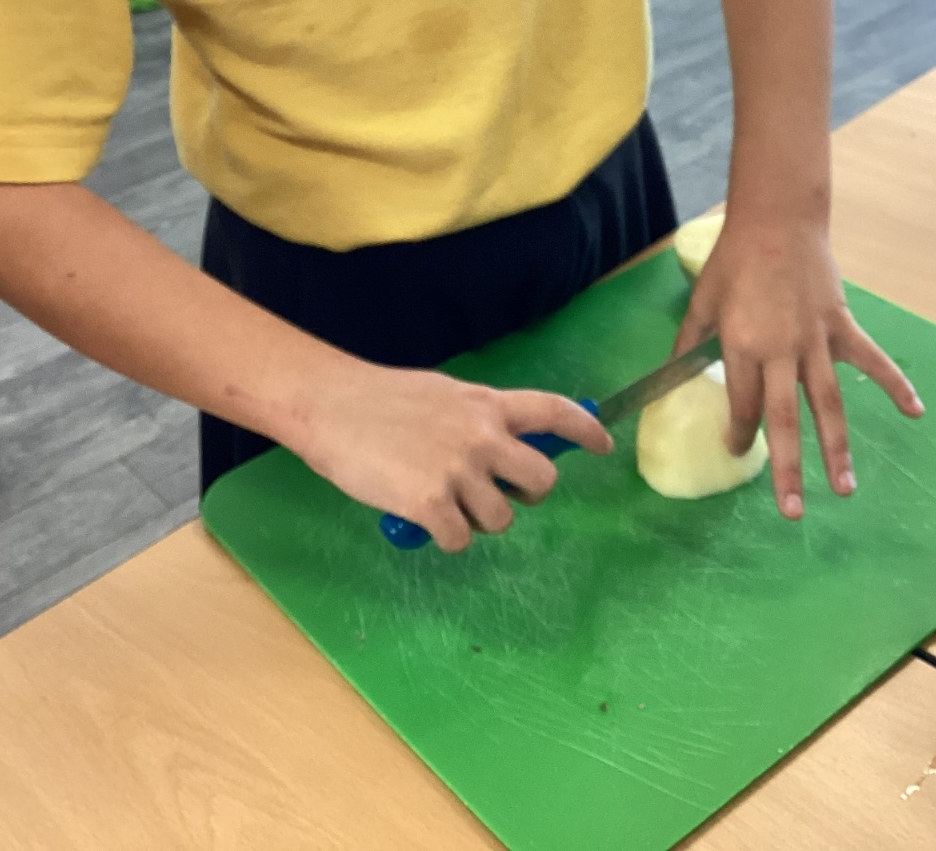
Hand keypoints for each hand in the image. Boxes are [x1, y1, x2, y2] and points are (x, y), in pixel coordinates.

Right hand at [282, 357, 612, 552]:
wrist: (332, 406)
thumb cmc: (380, 398)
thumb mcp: (443, 396)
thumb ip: (476, 419)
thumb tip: (497, 444)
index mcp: (486, 404)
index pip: (553, 412)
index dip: (585, 430)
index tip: (603, 444)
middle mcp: (483, 437)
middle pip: (542, 481)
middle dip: (526, 495)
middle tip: (497, 494)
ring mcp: (459, 472)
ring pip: (501, 519)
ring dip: (478, 520)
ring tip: (446, 504)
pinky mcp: (431, 505)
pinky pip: (460, 540)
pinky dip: (445, 537)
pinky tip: (423, 519)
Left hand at [673, 216, 923, 518]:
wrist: (777, 220)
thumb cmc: (734, 261)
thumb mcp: (702, 301)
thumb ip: (689, 343)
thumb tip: (671, 378)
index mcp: (742, 345)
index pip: (743, 405)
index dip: (739, 432)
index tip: (735, 449)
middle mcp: (781, 350)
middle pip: (784, 419)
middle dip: (787, 467)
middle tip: (793, 511)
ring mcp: (816, 340)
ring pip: (829, 403)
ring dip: (838, 448)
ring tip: (845, 489)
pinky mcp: (842, 326)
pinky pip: (872, 360)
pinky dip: (895, 384)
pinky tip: (916, 412)